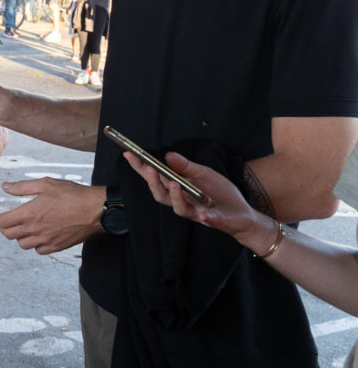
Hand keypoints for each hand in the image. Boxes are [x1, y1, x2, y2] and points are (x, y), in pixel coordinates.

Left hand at [0, 179, 103, 253]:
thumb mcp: (45, 184)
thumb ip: (23, 187)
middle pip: (9, 235)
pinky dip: (34, 244)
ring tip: (23, 227)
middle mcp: (35, 229)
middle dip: (4, 228)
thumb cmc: (73, 195)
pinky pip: (39, 250)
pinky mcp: (57, 246)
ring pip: (23, 244)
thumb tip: (5, 187)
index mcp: (30, 213)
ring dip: (19, 237)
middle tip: (5, 220)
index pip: (2, 221)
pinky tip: (38, 236)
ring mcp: (46, 240)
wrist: (96, 210)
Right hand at [123, 151, 263, 241]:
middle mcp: (182, 202)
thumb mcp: (204, 173)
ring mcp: (196, 212)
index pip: (155, 178)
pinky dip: (205, 217)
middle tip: (149, 167)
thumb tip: (167, 154)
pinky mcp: (214, 220)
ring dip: (175, 196)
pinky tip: (202, 213)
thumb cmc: (220, 193)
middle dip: (153, 182)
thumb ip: (186, 166)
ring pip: (179, 208)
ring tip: (174, 183)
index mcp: (178, 189)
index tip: (129, 153)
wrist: (243, 214)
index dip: (140, 168)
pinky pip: (208, 220)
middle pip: (160, 195)